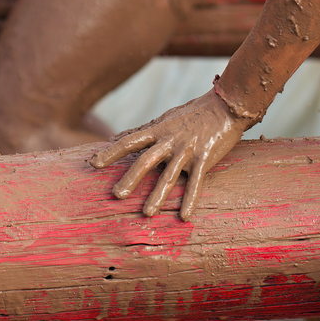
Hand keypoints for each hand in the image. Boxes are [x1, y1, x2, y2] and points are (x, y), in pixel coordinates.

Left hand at [89, 90, 245, 220]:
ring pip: (169, 175)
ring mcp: (187, 150)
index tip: (93, 163)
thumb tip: (114, 137)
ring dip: (157, 195)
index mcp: (158, 131)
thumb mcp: (164, 119)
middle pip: (145, 160)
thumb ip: (141, 131)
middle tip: (116, 195)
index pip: (129, 141)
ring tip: (147, 213)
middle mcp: (169, 140)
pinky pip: (196, 182)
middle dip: (131, 178)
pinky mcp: (205, 158)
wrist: (227, 104)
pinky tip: (184, 216)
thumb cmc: (194, 112)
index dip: (110, 151)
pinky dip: (190, 200)